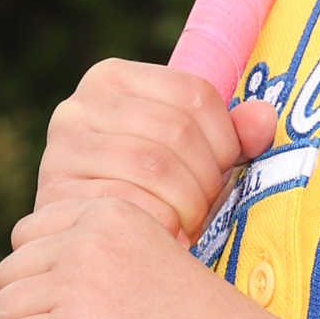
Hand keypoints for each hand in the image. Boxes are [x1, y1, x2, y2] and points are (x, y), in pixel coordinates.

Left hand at [0, 190, 261, 318]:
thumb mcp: (162, 270)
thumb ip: (115, 264)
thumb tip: (61, 292)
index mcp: (114, 211)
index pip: (30, 234)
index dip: (41, 279)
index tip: (71, 315)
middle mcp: (90, 238)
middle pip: (11, 273)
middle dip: (28, 312)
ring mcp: (78, 284)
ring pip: (3, 311)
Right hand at [33, 58, 277, 240]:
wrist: (83, 240)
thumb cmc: (148, 191)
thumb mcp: (193, 154)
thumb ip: (232, 134)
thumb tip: (263, 118)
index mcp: (112, 78)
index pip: (194, 93)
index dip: (225, 137)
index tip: (225, 168)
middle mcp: (78, 106)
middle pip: (176, 130)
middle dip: (206, 177)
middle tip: (207, 206)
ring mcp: (62, 150)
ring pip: (154, 166)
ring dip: (187, 204)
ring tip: (189, 222)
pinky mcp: (56, 195)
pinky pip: (129, 204)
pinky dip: (160, 225)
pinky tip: (165, 235)